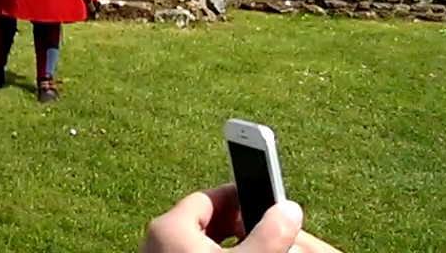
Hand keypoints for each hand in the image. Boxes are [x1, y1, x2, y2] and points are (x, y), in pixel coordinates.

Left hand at [141, 184, 338, 251]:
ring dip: (226, 246)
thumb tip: (288, 211)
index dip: (240, 200)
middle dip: (236, 226)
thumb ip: (267, 237)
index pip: (209, 198)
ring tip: (252, 250)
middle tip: (264, 235)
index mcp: (170, 227)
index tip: (265, 207)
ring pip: (197, 243)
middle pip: (204, 221)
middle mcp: (157, 241)